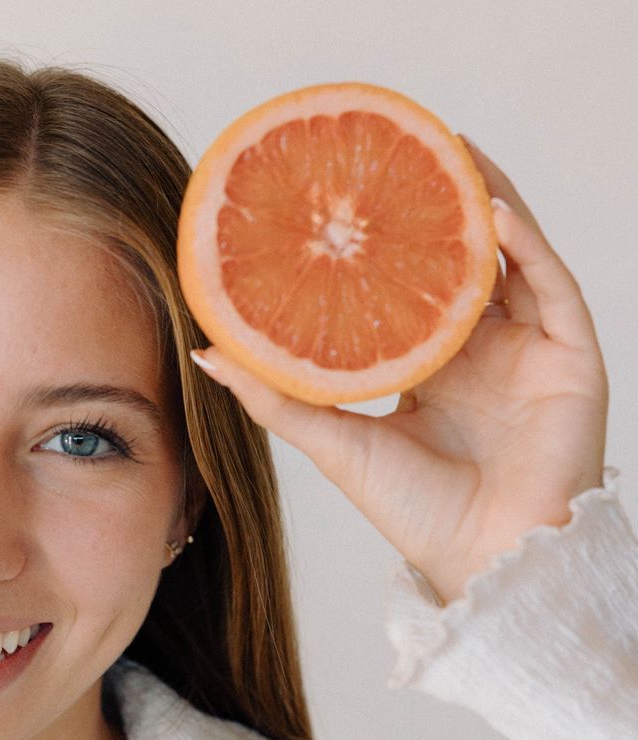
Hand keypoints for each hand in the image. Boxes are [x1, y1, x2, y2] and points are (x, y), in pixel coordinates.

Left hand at [190, 136, 607, 605]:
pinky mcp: (570, 356)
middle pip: (457, 260)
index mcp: (426, 369)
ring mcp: (527, 350)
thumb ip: (272, 395)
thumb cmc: (411, 511)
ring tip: (448, 150)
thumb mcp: (331, 440)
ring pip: (509, 257)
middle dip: (434, 205)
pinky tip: (489, 211)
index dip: (382, 242)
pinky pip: (551, 284)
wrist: (482, 556)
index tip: (345, 194)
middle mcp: (478, 352)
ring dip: (482, 202)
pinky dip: (523, 246)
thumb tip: (206, 353)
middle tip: (402, 147)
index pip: (406, 289)